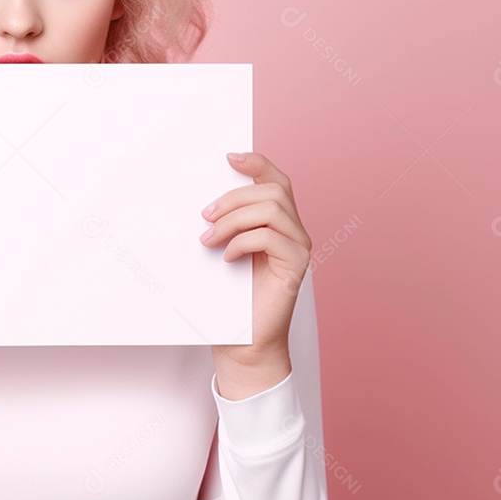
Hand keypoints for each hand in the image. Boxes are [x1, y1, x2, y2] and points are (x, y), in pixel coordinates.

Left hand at [200, 151, 312, 387]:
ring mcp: (298, 248)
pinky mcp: (296, 266)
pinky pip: (271, 237)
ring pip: (272, 209)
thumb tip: (202, 199)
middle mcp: (294, 231)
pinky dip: (242, 241)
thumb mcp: (222, 250)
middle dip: (234, 197)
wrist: (241, 342)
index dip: (257, 163)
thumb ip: (223, 223)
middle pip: (273, 190)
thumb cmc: (228, 298)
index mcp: (278, 223)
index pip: (276, 181)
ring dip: (234, 219)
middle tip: (204, 216)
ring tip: (209, 238)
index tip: (229, 157)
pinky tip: (226, 257)